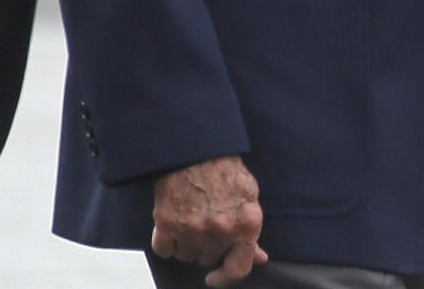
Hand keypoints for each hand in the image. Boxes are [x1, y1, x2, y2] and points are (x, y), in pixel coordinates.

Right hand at [151, 155, 267, 286]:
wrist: (197, 148)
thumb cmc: (225, 170)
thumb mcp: (249, 198)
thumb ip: (251, 232)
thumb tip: (259, 258)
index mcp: (246, 224)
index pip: (238, 269)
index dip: (225, 278)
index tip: (215, 277)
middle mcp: (220, 230)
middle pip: (208, 260)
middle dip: (207, 247)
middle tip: (205, 224)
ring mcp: (193, 229)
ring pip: (186, 256)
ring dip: (186, 244)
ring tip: (190, 219)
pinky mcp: (167, 224)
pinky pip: (164, 250)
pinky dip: (165, 241)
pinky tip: (172, 224)